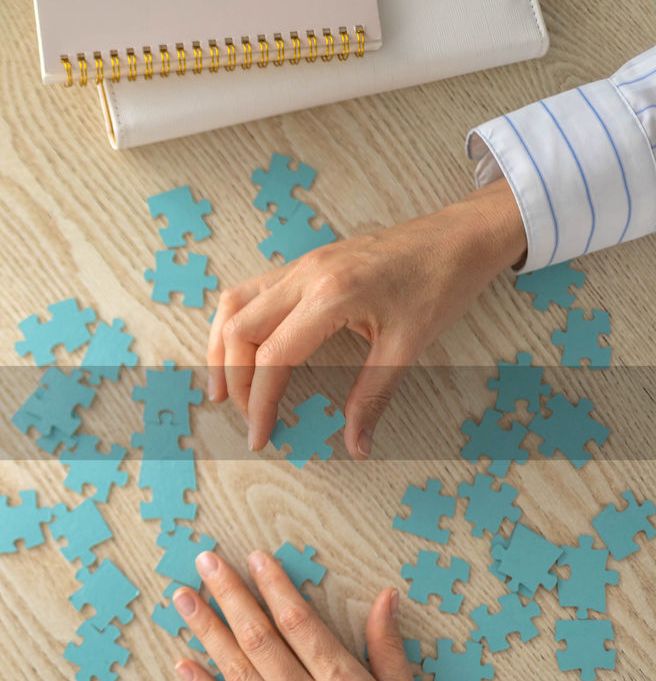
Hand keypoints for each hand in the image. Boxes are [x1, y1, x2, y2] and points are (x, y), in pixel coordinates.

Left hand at [172, 551, 472, 680]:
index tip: (254, 556)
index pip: (299, 623)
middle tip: (205, 562)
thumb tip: (385, 598)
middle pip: (259, 638)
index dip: (274, 585)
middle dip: (229, 595)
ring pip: (237, 671)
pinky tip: (183, 665)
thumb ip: (388, 650)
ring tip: (184, 599)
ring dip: (207, 631)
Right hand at [208, 178, 525, 457]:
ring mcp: (300, 265)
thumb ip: (373, 396)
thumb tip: (356, 444)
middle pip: (241, 331)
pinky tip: (240, 347)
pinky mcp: (304, 263)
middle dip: (234, 381)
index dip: (260, 402)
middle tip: (249, 418)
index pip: (273, 357)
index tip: (260, 435)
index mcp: (331, 295)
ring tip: (223, 387)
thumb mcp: (408, 345)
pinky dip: (236, 323)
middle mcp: (305, 275)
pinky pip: (251, 291)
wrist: (459, 236)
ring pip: (234, 304)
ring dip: (221, 348)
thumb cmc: (440, 283)